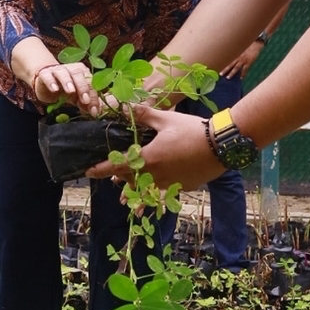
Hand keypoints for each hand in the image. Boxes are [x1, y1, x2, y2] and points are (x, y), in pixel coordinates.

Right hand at [33, 61, 98, 114]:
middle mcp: (71, 69)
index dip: (93, 95)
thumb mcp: (77, 98)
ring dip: (67, 81)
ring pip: (63, 73)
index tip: (94, 109)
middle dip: (83, 87)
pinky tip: (54, 90)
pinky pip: (47, 76)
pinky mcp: (44, 74)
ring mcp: (57, 70)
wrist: (46, 85)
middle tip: (85, 100)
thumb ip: (86, 104)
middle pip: (78, 73)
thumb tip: (95, 111)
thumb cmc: (65, 90)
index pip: (90, 82)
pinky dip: (51, 82)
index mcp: (83, 72)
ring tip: (70, 91)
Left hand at [87, 102, 222, 189]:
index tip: (88, 171)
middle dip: (119, 179)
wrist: (221, 146)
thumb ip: (143, 114)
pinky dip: (154, 196)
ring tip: (124, 198)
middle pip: (130, 179)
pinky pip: (162, 193)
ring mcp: (169, 183)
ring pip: (145, 190)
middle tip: (110, 179)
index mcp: (148, 157)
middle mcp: (155, 174)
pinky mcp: (181, 187)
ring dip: (134, 191)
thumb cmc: (192, 130)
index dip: (101, 169)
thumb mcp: (166, 119)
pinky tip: (151, 202)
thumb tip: (123, 107)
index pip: (117, 166)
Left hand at [223, 39, 263, 78]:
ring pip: (236, 68)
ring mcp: (243, 60)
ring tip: (228, 77)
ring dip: (232, 73)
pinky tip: (241, 78)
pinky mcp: (248, 62)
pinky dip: (243, 74)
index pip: (227, 59)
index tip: (217, 66)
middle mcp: (238, 57)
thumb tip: (230, 54)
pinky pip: (245, 69)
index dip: (222, 63)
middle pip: (229, 64)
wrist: (256, 43)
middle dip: (224, 69)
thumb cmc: (248, 44)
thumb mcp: (240, 47)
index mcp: (235, 53)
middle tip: (220, 74)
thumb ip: (235, 51)